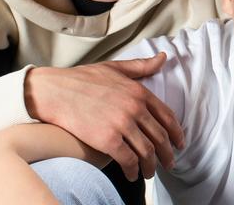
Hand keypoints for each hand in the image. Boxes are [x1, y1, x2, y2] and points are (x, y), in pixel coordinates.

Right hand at [24, 55, 184, 180]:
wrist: (54, 91)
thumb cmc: (82, 79)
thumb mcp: (115, 68)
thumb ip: (141, 66)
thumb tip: (162, 58)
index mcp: (139, 92)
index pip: (167, 116)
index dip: (177, 133)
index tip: (180, 144)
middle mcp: (134, 108)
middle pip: (160, 137)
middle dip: (167, 154)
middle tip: (169, 164)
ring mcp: (122, 125)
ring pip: (147, 152)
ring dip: (151, 167)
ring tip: (149, 173)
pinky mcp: (107, 140)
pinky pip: (129, 161)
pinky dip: (134, 171)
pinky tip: (132, 175)